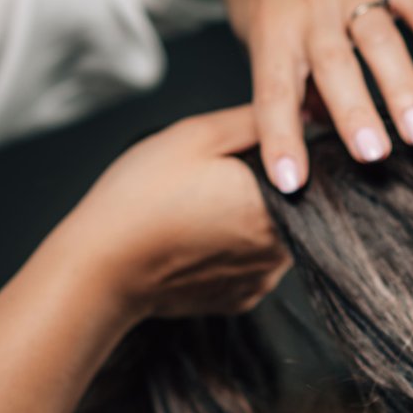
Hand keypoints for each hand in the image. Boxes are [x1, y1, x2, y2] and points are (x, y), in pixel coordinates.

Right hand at [50, 104, 289, 322]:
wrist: (102, 268)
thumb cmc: (142, 196)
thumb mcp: (197, 135)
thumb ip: (255, 121)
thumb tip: (296, 115)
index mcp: (278, 203)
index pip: (310, 172)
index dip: (280, 156)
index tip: (246, 153)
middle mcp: (282, 248)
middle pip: (294, 205)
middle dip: (263, 188)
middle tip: (213, 180)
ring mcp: (264, 278)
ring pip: (274, 236)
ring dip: (250, 220)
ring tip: (202, 209)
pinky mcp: (243, 298)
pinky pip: (252, 264)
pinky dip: (233, 250)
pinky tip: (199, 238)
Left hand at [196, 0, 412, 191]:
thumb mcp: (255, 26)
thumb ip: (289, 76)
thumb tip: (322, 128)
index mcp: (271, 24)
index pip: (273, 89)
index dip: (282, 137)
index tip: (291, 182)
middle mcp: (312, 4)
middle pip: (336, 65)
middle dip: (355, 112)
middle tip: (376, 156)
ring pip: (383, 41)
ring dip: (405, 90)